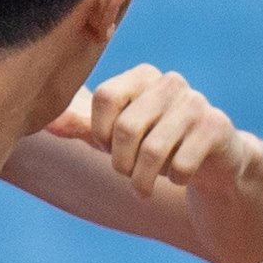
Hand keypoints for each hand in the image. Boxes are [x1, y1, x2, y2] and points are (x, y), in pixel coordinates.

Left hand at [51, 64, 246, 208]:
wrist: (213, 159)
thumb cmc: (156, 142)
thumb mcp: (117, 134)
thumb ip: (83, 125)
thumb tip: (46, 123)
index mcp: (142, 75)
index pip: (104, 98)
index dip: (100, 132)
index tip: (109, 146)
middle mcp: (170, 82)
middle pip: (126, 128)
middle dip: (121, 163)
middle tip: (127, 174)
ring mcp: (196, 104)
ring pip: (153, 151)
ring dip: (143, 180)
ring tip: (144, 187)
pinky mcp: (216, 128)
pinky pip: (182, 165)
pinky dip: (175, 180)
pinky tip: (180, 176)